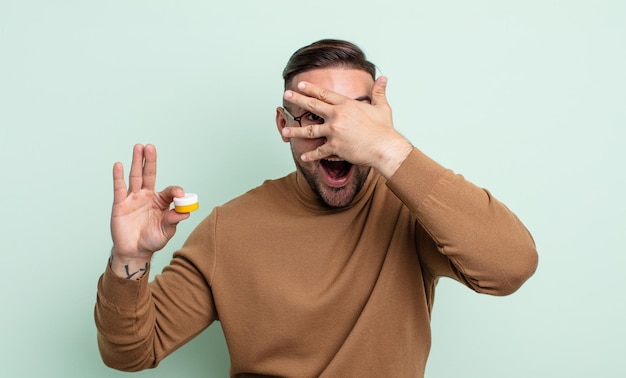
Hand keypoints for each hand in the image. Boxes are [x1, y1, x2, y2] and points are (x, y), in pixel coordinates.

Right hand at [110, 144, 189, 264]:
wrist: (134, 251)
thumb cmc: (152, 240)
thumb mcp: (166, 232)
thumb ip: (173, 221)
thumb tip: (185, 212)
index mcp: (161, 202)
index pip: (169, 191)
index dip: (174, 191)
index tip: (178, 194)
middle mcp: (147, 196)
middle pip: (149, 175)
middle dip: (150, 161)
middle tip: (150, 147)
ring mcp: (133, 199)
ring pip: (135, 177)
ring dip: (136, 162)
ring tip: (138, 147)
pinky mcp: (120, 204)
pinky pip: (119, 189)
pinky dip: (118, 177)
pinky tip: (118, 165)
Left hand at [282, 76, 412, 177]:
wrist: (384, 147)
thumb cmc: (384, 129)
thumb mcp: (382, 107)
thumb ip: (379, 92)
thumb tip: (384, 79)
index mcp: (346, 105)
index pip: (324, 94)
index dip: (310, 88)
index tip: (300, 85)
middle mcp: (337, 116)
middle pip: (313, 105)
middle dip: (297, 100)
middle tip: (286, 95)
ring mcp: (334, 132)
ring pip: (310, 130)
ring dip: (296, 131)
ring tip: (284, 130)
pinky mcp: (335, 147)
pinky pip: (319, 151)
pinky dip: (310, 155)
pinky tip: (303, 156)